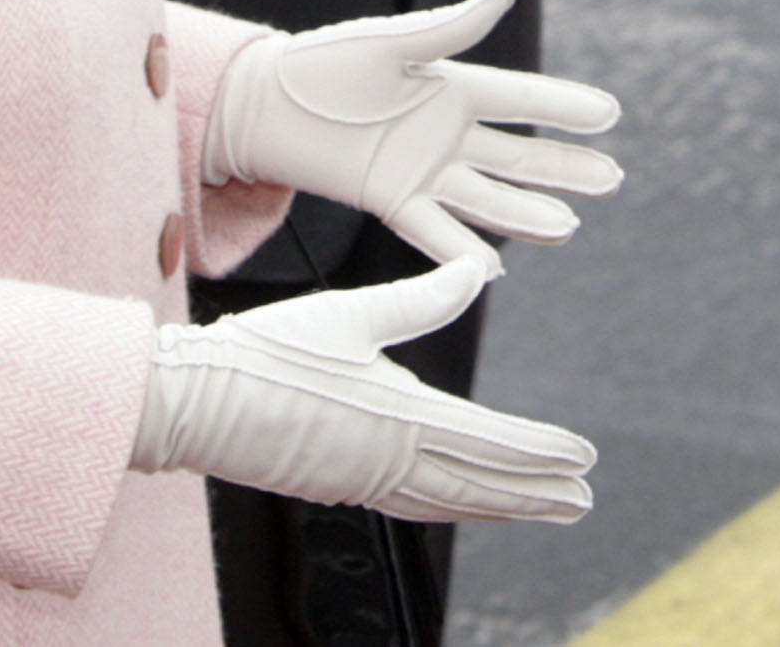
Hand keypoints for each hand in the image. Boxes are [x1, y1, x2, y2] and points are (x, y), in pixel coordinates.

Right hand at [128, 258, 593, 522]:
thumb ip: (420, 300)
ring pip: (450, 501)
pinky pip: (413, 505)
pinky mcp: (341, 485)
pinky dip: (452, 507)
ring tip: (544, 506)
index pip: (488, 442)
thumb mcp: (350, 313)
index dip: (541, 452)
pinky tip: (465, 503)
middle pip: (479, 484)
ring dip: (502, 505)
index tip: (584, 458)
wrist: (196, 401)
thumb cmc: (268, 351)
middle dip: (536, 492)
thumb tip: (477, 272)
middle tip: (583, 497)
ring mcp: (364, 479)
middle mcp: (389, 459)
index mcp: (400, 416)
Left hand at [206, 0, 621, 269]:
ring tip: (570, 227)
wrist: (271, 103)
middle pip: (519, 155)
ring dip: (528, 214)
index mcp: (452, 86)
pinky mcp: (392, 200)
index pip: (522, 98)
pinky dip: (463, 251)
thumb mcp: (389, 41)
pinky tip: (496, 268)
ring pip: (489, 197)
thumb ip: (447, 30)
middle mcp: (447, 133)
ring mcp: (423, 171)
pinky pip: (436, 231)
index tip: (610, 113)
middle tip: (612, 179)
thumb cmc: (328, 62)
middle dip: (565, 167)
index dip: (565, 106)